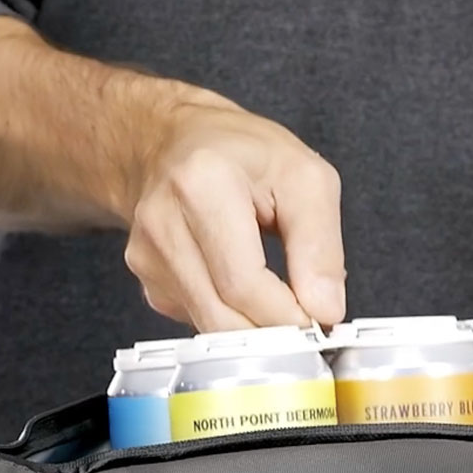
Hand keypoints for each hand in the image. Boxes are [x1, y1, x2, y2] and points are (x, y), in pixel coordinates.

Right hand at [124, 89, 345, 330]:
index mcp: (202, 183)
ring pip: (209, 327)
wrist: (174, 141)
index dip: (288, 316)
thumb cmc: (241, 153)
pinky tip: (240, 286)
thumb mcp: (305, 178)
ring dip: (253, 328)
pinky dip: (229, 316)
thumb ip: (321, 246)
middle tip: (307, 323)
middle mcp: (162, 220)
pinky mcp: (147, 277)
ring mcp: (147, 254)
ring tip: (280, 300)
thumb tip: (325, 310)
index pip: (245, 284)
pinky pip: (197, 319)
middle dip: (273, 331)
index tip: (319, 321)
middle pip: (223, 315)